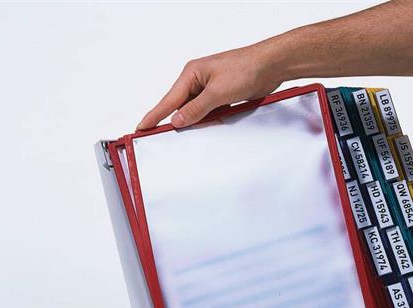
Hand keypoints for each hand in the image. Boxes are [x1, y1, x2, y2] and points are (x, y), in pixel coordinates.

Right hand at [137, 44, 281, 129]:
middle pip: (182, 107)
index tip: (141, 127)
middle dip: (180, 121)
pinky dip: (212, 119)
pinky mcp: (224, 95)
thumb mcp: (217, 92)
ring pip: (197, 111)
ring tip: (197, 129)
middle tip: (165, 136)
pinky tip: (215, 123)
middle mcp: (199, 80)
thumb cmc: (245, 68)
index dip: (154, 115)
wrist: (271, 66)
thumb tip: (177, 120)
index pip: (168, 99)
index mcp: (192, 74)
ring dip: (199, 121)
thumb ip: (196, 109)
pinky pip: (211, 111)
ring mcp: (212, 88)